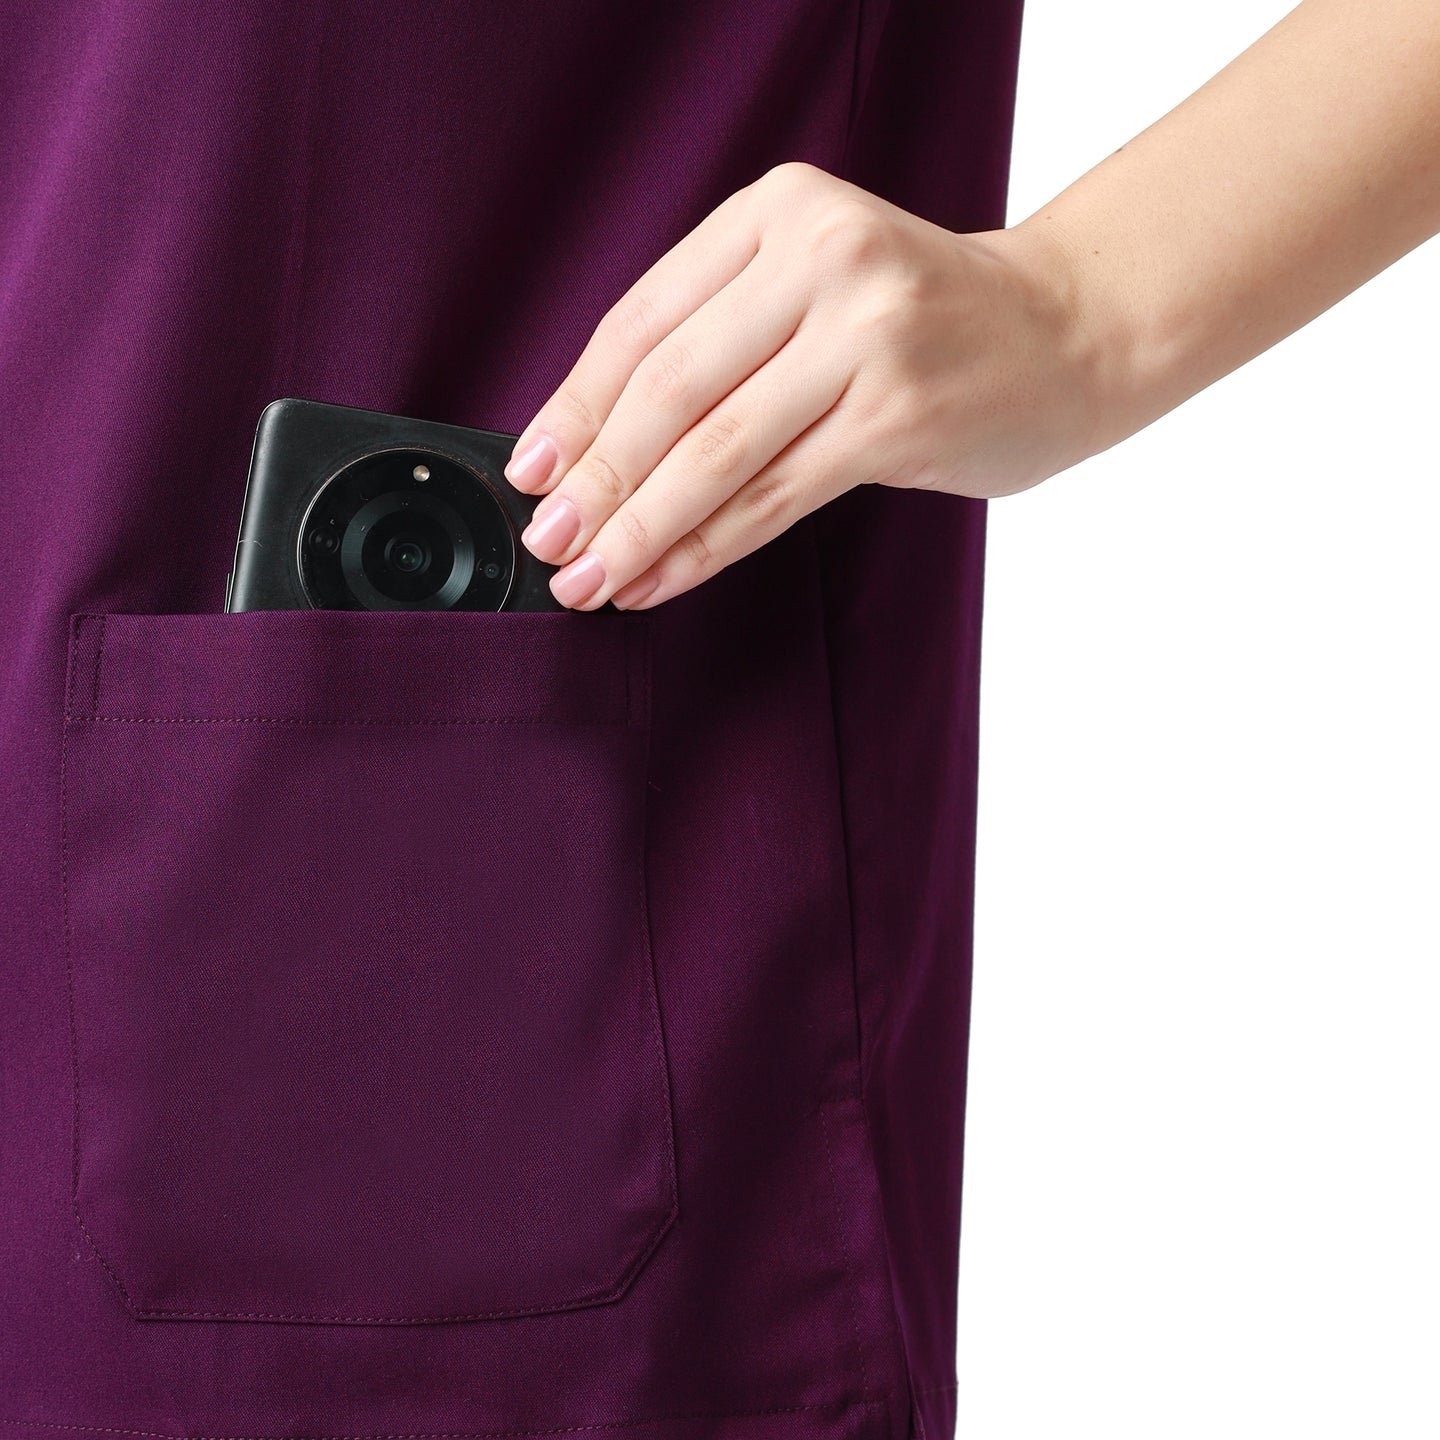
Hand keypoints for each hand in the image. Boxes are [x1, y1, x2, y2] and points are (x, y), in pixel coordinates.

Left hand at [503, 161, 1104, 610]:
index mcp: (780, 210)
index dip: (573, 406)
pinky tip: (660, 579)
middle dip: (595, 480)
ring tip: (590, 578)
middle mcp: (824, 257)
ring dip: (640, 527)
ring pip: (716, 450)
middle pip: (668, 388)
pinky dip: (706, 546)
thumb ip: (717, 337)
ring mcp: (869, 334)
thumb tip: (592, 447)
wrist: (1067, 332)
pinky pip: (775, 495)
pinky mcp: (901, 414)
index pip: (643, 320)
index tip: (529, 472)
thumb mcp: (814, 286)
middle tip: (549, 542)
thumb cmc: (924, 322)